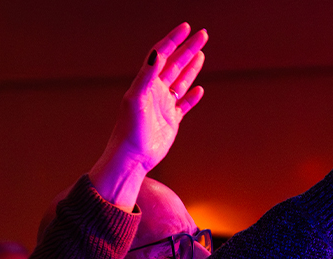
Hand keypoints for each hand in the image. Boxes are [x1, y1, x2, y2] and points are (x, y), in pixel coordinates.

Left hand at [90, 23, 208, 209]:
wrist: (132, 158)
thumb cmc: (129, 130)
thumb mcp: (136, 99)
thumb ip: (146, 76)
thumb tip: (158, 54)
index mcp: (146, 84)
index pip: (162, 55)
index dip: (173, 40)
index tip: (186, 27)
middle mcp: (155, 92)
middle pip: (174, 64)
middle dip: (188, 49)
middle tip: (203, 35)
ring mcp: (164, 106)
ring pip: (180, 81)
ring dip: (191, 67)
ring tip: (201, 53)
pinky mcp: (171, 121)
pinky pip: (184, 105)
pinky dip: (192, 96)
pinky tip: (199, 89)